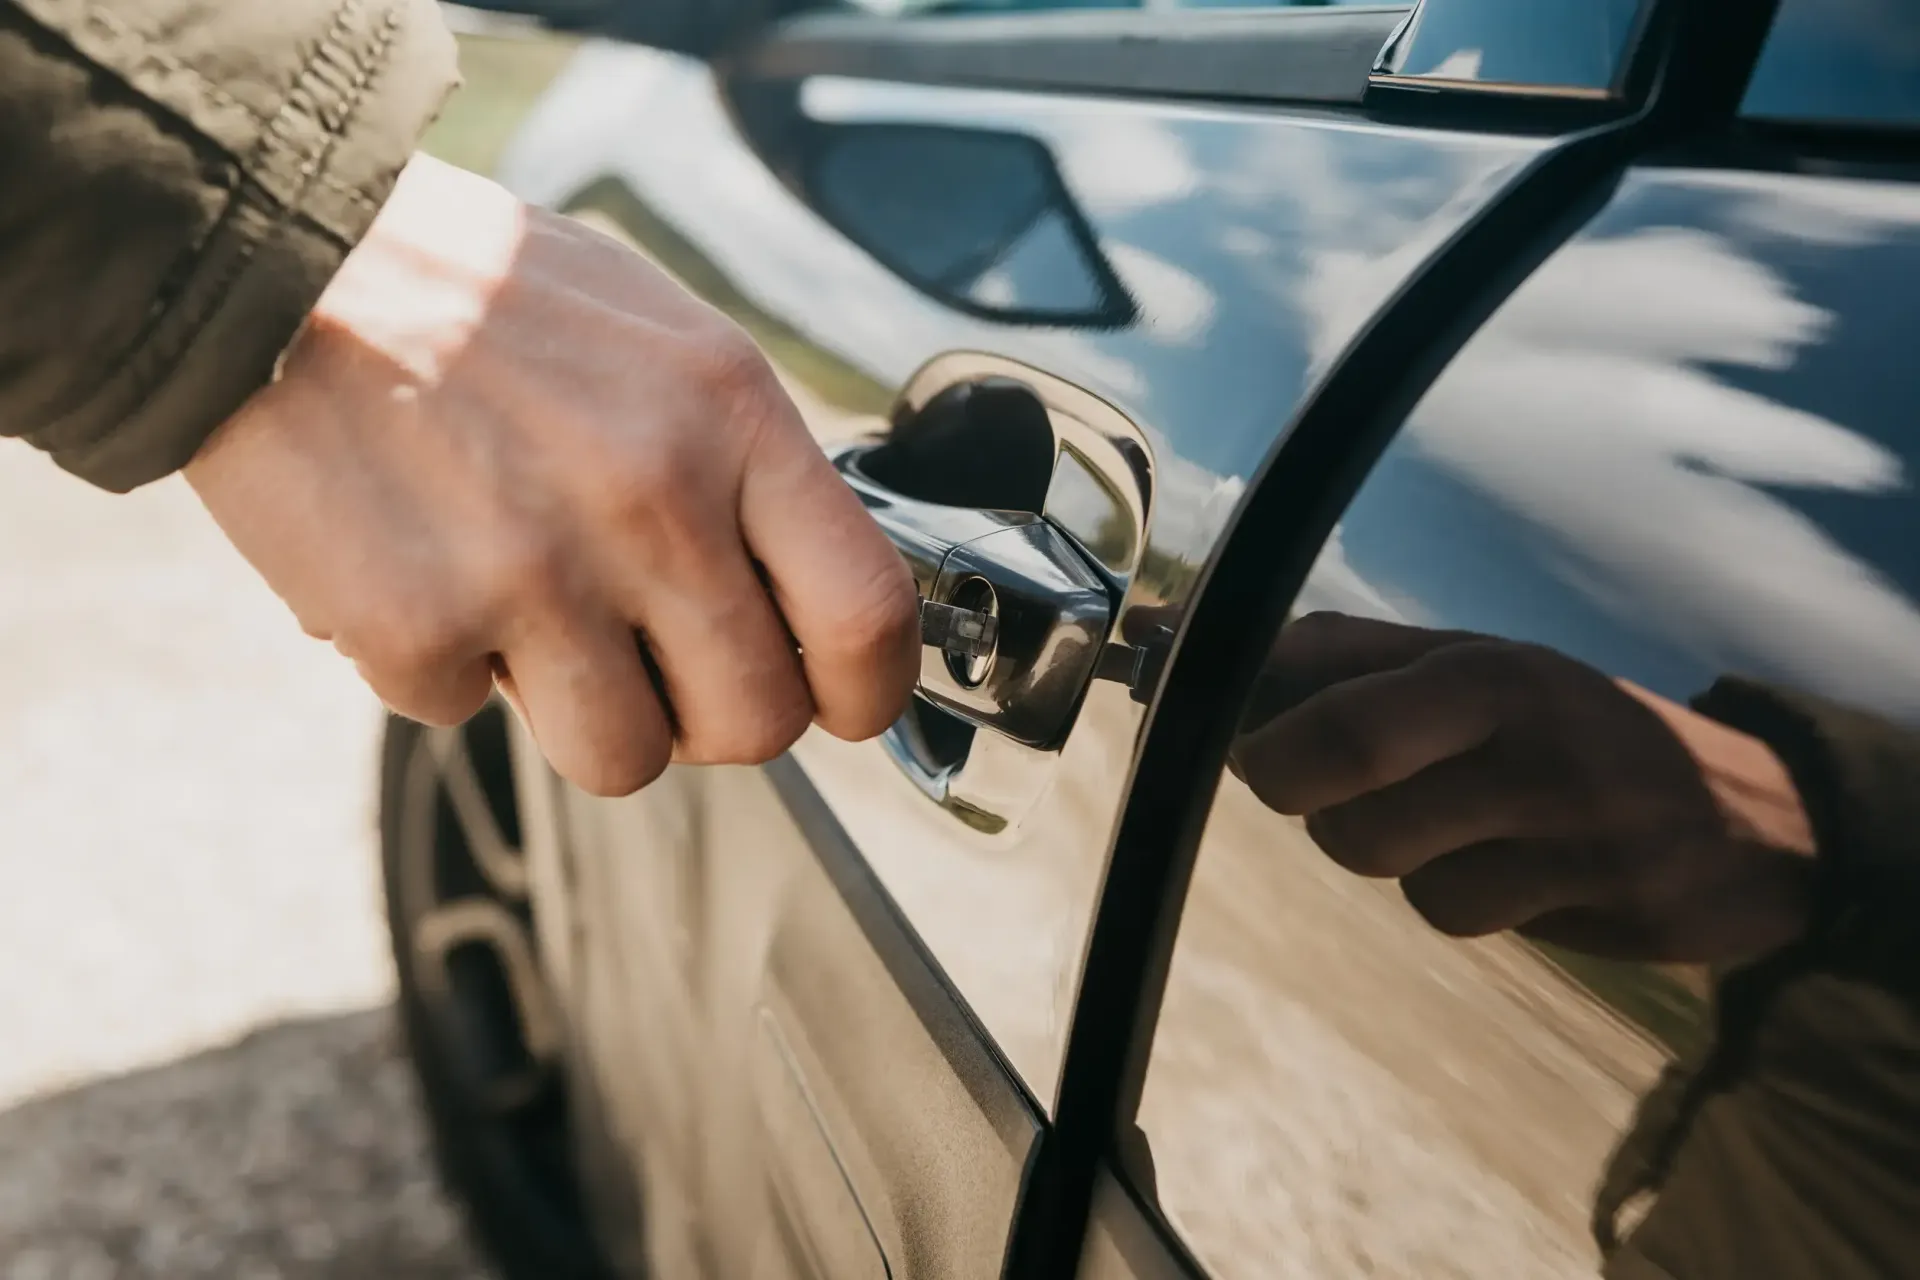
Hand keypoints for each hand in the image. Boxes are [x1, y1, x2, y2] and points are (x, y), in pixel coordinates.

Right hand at [186, 154, 918, 795]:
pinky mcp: (418, 629)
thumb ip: (743, 464)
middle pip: (755, 722)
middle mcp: (651, 502)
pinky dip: (444, 668)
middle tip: (654, 658)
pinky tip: (423, 569)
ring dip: (583, 710)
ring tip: (529, 612)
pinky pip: (468, 718)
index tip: (842, 706)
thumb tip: (806, 590)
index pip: (866, 614)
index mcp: (729, 416)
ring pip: (626, 758)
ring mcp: (535, 575)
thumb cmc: (479, 294)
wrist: (276, 254)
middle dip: (709, 714)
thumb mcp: (662, 337)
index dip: (868, 693)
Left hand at [1229, 613, 1818, 961]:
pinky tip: (1504, 860)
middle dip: (1314, 808)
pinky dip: (1455, 894)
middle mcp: (1531, 756)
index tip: (1237, 744)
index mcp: (1492, 675)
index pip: (1340, 723)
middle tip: (1318, 781)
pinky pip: (1460, 918)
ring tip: (1447, 813)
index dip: (1261, 748)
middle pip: (1351, 820)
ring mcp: (1571, 842)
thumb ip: (1348, 658)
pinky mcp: (1596, 911)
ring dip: (1393, 853)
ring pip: (1399, 877)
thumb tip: (1198, 641)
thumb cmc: (1570, 724)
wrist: (1754, 814)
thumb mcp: (1480, 660)